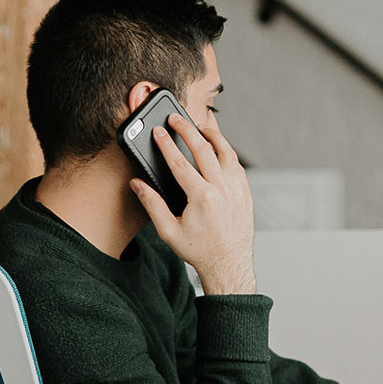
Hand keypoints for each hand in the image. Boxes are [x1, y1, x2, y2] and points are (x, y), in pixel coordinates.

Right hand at [129, 113, 257, 294]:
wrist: (228, 264)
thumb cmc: (199, 250)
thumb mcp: (169, 231)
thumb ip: (152, 205)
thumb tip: (137, 185)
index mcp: (202, 198)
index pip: (180, 162)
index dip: (166, 145)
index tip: (158, 132)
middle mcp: (222, 188)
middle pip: (203, 148)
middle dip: (186, 129)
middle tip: (175, 119)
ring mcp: (237, 188)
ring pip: (225, 150)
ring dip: (211, 135)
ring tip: (198, 127)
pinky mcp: (245, 191)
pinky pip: (236, 163)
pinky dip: (225, 150)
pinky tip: (217, 148)